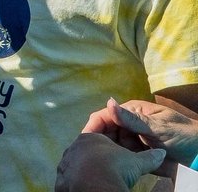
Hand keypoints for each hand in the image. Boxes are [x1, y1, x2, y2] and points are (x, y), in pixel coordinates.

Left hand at [55, 133, 163, 191]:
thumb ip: (148, 156)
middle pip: (88, 148)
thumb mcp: (135, 161)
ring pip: (77, 162)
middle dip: (99, 153)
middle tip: (112, 161)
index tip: (120, 142)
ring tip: (100, 174)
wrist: (95, 185)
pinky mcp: (62, 179)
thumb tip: (161, 153)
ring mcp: (66, 163)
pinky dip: (79, 180)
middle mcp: (73, 148)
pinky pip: (70, 178)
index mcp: (88, 138)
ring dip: (87, 166)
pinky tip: (87, 183)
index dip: (111, 137)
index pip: (99, 133)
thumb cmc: (114, 166)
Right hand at [83, 97, 197, 164]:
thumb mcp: (158, 127)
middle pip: (105, 132)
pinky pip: (122, 159)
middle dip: (100, 142)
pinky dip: (119, 164)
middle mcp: (129, 125)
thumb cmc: (184, 135)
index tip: (86, 139)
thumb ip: (133, 118)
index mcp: (131, 112)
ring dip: (109, 154)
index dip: (94, 126)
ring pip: (112, 147)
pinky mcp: (137, 156)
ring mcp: (133, 141)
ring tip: (105, 162)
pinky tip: (116, 168)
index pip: (106, 116)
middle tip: (94, 154)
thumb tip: (109, 102)